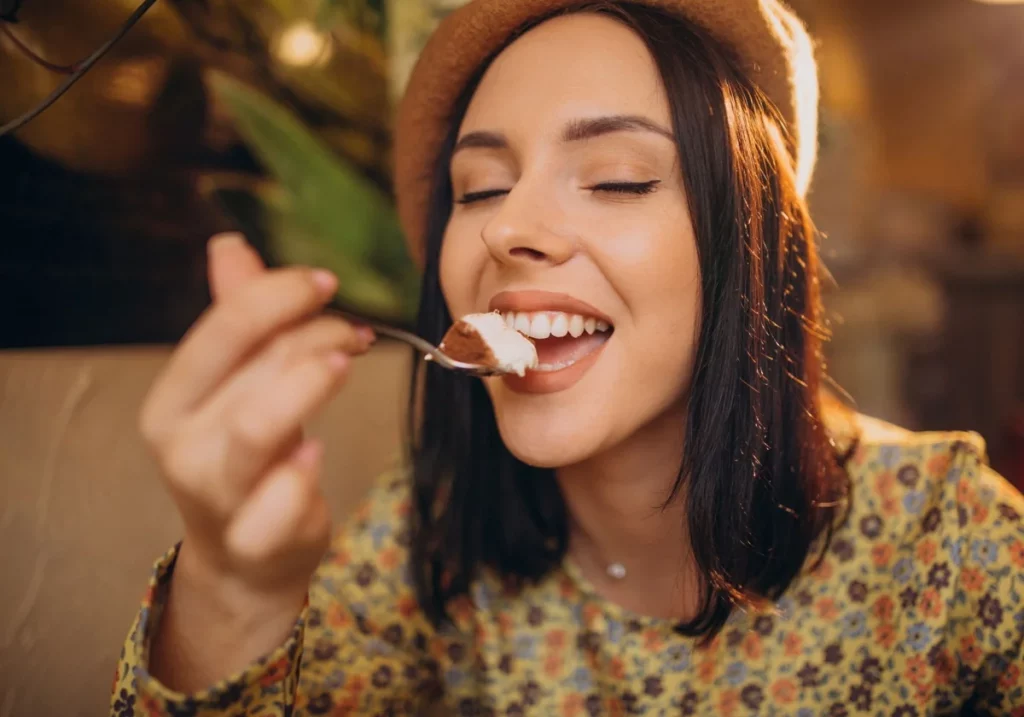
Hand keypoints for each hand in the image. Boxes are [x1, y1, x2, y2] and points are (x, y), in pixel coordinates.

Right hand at [139, 233, 373, 608]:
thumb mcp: (237, 387)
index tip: (326, 281)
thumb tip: (229, 244)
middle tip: (355, 332)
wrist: (244, 557)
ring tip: (347, 364)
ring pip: (260, 425)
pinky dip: (304, 474)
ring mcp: (215, 495)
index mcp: (173, 399)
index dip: (280, 294)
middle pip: (257, 367)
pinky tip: (317, 455)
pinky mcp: (254, 539)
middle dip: (317, 335)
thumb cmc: (247, 459)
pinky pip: (281, 500)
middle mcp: (182, 444)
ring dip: (313, 384)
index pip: (224, 327)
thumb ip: (238, 320)